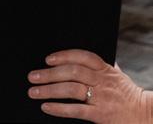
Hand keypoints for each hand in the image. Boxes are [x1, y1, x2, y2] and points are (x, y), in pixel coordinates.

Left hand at [28, 49, 152, 121]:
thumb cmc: (130, 97)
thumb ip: (106, 67)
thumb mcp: (120, 77)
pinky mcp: (101, 115)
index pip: (82, 56)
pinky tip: (46, 107)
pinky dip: (59, 108)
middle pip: (72, 72)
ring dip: (49, 90)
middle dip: (49, 73)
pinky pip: (76, 110)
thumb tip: (97, 58)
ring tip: (34, 92)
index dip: (63, 56)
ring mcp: (102, 97)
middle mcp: (102, 81)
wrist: (147, 117)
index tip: (48, 59)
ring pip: (71, 89)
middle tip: (32, 76)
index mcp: (105, 69)